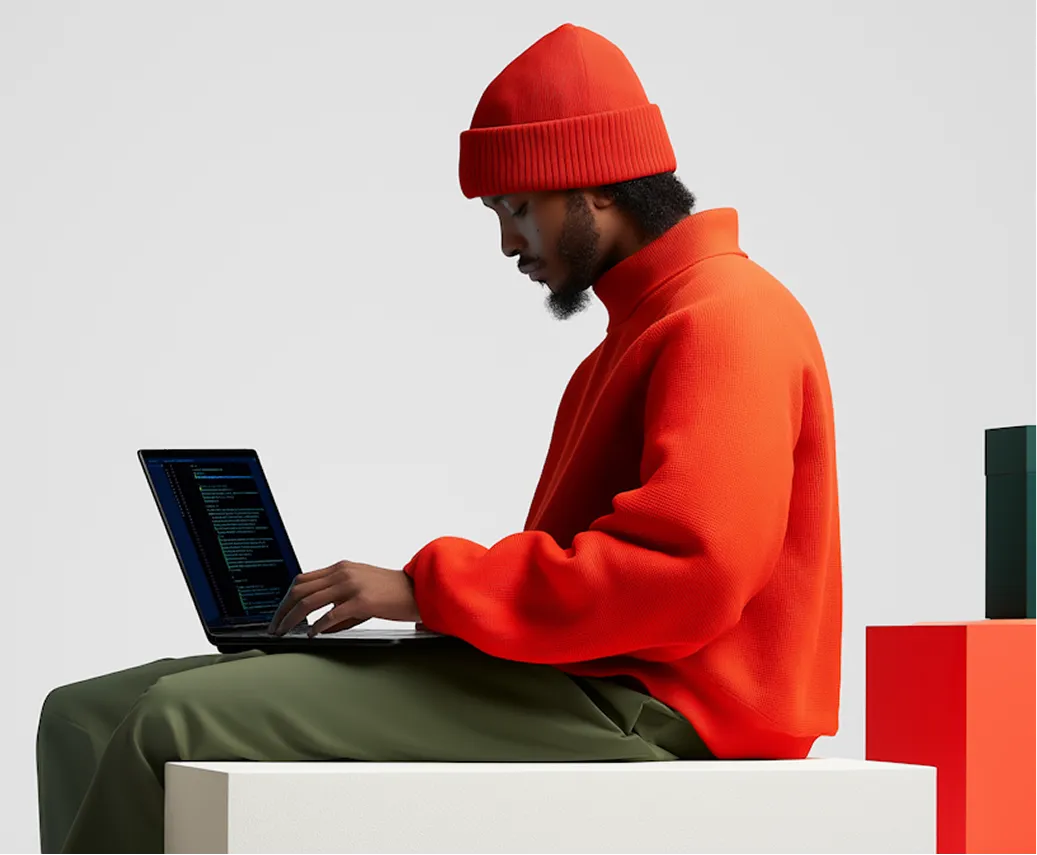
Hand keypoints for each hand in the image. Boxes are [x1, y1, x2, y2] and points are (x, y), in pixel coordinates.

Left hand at [267, 560, 419, 636]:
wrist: (420, 589)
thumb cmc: (393, 592)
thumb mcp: (362, 590)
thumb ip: (338, 604)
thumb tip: (317, 627)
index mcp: (341, 568)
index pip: (302, 579)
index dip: (286, 598)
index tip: (279, 614)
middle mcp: (343, 573)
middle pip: (299, 589)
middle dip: (282, 610)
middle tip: (275, 627)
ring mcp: (351, 585)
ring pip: (308, 601)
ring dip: (292, 619)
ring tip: (285, 633)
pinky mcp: (362, 601)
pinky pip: (330, 615)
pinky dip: (316, 626)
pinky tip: (312, 634)